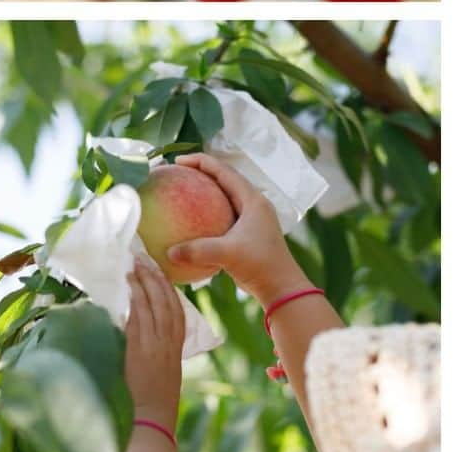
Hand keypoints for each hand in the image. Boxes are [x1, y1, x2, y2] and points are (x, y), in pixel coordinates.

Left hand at [124, 256, 184, 428]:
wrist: (151, 421)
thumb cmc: (153, 400)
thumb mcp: (163, 370)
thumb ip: (157, 347)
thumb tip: (140, 325)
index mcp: (177, 349)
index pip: (177, 311)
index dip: (169, 289)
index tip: (159, 271)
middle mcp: (170, 344)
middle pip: (166, 303)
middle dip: (156, 279)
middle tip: (144, 260)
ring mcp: (156, 346)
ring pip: (153, 306)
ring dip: (143, 284)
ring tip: (134, 267)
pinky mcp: (141, 350)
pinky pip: (139, 319)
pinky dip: (135, 301)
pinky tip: (129, 288)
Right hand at [167, 154, 308, 305]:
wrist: (283, 290)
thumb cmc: (261, 266)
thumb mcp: (228, 254)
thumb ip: (197, 250)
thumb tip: (169, 252)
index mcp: (252, 200)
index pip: (223, 170)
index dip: (199, 161)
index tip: (177, 162)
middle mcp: (253, 204)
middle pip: (222, 178)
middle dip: (199, 172)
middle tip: (176, 173)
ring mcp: (251, 218)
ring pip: (222, 196)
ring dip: (203, 191)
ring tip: (181, 192)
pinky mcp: (247, 233)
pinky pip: (221, 214)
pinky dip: (205, 212)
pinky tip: (189, 223)